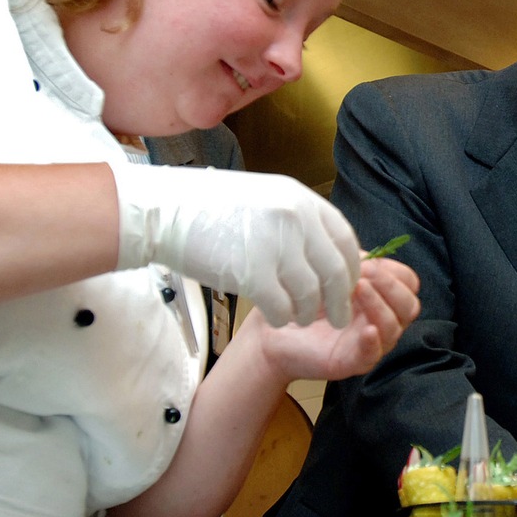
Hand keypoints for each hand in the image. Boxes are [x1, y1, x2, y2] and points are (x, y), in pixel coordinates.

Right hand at [108, 163, 359, 326]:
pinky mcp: (252, 274)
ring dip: (307, 313)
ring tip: (299, 318)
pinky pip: (282, 308)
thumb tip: (328, 253)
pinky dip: (283, 318)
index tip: (348, 287)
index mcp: (302, 200)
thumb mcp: (267, 198)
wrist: (165, 210)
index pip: (345, 240)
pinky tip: (276, 318)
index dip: (352, 269)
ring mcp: (275, 246)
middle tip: (338, 318)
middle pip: (335, 272)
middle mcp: (295, 220)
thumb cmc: (212, 207)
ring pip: (310, 295)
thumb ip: (300, 220)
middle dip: (339, 301)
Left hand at [251, 255, 419, 382]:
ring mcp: (369, 342)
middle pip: (409, 306)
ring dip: (379, 305)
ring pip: (394, 327)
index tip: (369, 262)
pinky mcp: (353, 362)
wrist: (274, 330)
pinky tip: (366, 329)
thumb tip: (370, 255)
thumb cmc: (304, 301)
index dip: (395, 272)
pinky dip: (373, 341)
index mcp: (380, 297)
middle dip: (391, 286)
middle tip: (364, 274)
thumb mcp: (331, 273)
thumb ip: (352, 261)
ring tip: (357, 289)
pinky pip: (373, 354)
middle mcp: (379, 319)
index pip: (409, 285)